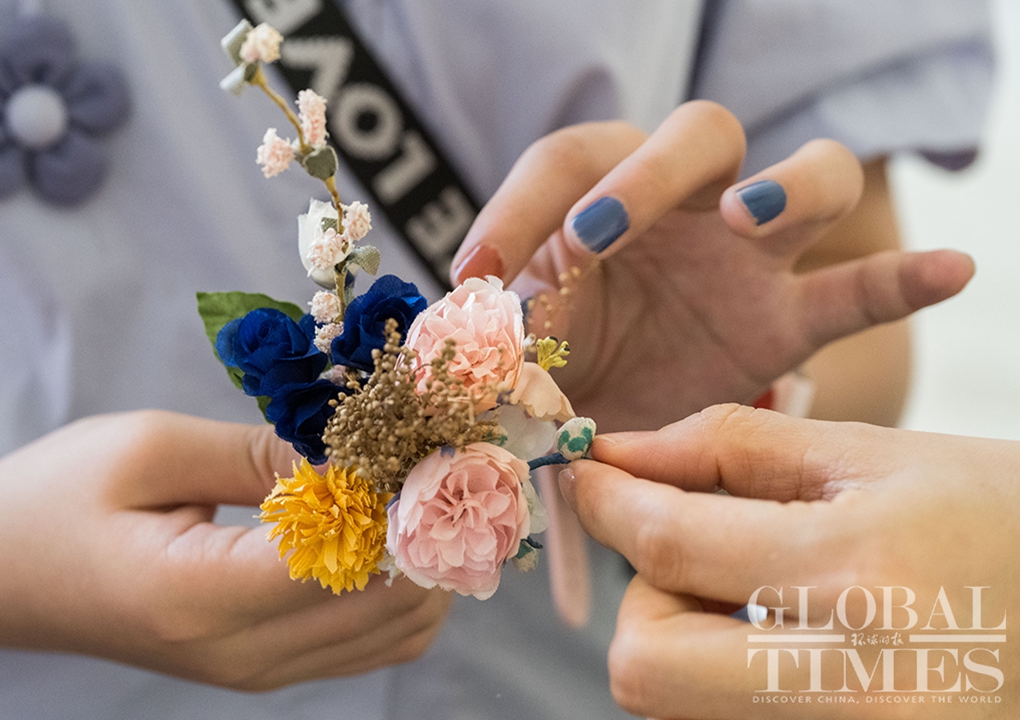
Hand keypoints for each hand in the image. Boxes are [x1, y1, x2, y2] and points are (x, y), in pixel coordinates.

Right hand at [0, 411, 449, 689]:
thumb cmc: (53, 498)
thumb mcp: (149, 449)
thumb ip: (262, 455)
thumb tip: (361, 456)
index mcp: (198, 596)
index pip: (350, 560)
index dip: (401, 497)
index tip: (420, 435)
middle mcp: (239, 655)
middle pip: (394, 603)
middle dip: (429, 526)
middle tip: (426, 451)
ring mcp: (255, 672)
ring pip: (398, 632)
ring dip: (422, 559)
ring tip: (405, 483)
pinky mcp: (263, 668)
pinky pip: (369, 643)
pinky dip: (397, 587)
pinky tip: (378, 525)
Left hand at [453, 102, 973, 429]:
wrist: (611, 425)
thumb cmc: (557, 366)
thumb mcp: (516, 346)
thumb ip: (492, 335)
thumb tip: (450, 337)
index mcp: (598, 199)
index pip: (567, 161)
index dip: (516, 206)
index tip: (478, 275)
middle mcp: (683, 208)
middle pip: (700, 133)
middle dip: (650, 174)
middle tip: (596, 236)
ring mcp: (749, 258)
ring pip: (807, 174)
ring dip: (788, 184)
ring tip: (754, 221)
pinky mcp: (788, 318)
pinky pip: (860, 288)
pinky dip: (906, 277)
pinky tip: (953, 269)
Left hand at [561, 404, 1019, 717]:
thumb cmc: (1001, 522)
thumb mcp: (879, 459)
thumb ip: (735, 448)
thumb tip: (621, 452)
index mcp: (863, 577)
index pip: (671, 549)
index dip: (608, 506)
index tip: (590, 479)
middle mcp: (856, 687)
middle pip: (644, 665)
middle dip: (645, 601)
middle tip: (697, 559)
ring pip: (677, 708)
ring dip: (684, 644)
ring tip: (761, 599)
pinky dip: (725, 681)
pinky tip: (785, 642)